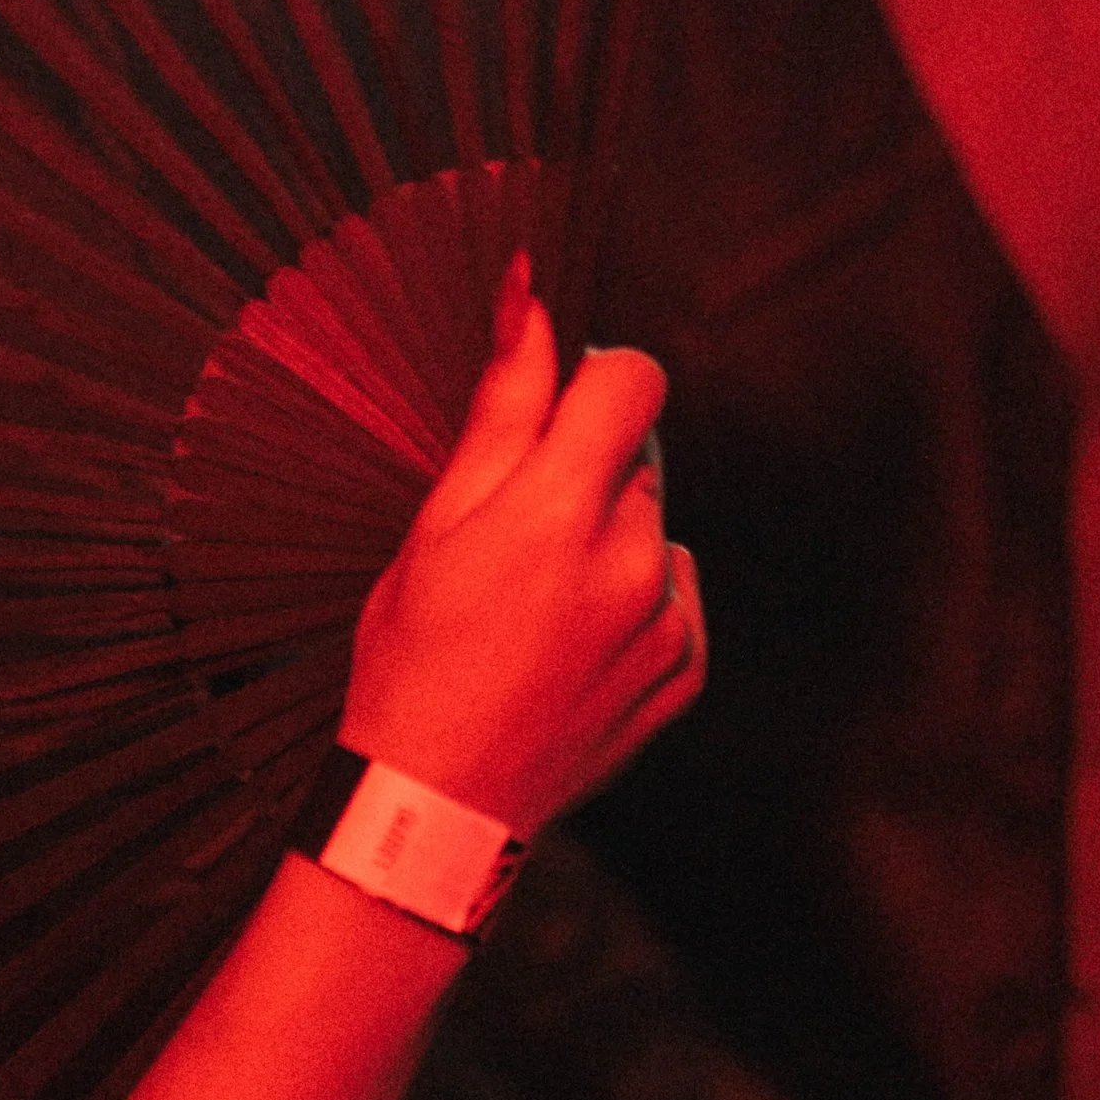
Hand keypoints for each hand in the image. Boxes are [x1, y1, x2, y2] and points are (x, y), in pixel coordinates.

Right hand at [340, 279, 703, 837]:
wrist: (435, 804)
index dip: (590, 379)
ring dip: (607, 538)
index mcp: (559, 512)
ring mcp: (669, 622)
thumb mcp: (435, 524)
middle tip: (512, 538)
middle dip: (584, 470)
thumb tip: (531, 295)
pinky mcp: (687, 669)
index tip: (550, 411)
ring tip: (534, 604)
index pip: (632, 379)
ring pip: (653, 524)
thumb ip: (501, 407)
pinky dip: (632, 602)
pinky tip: (566, 644)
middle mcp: (632, 562)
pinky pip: (674, 593)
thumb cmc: (412, 658)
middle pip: (637, 454)